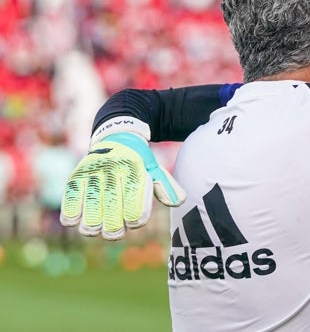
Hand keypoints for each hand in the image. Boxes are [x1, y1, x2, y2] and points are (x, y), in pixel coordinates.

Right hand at [60, 117, 185, 239]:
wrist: (116, 138)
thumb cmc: (138, 162)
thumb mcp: (154, 170)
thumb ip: (166, 186)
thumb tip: (179, 202)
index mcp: (135, 170)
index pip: (135, 204)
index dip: (135, 219)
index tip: (134, 222)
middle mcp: (113, 170)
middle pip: (111, 210)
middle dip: (114, 229)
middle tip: (115, 231)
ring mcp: (92, 172)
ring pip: (89, 209)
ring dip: (92, 226)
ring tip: (97, 229)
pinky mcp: (75, 175)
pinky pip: (69, 201)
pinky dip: (71, 215)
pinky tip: (76, 220)